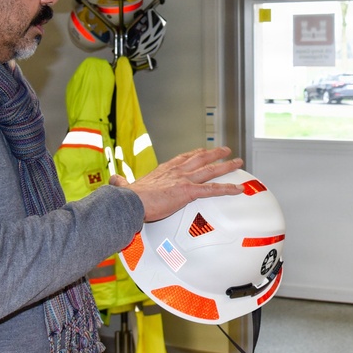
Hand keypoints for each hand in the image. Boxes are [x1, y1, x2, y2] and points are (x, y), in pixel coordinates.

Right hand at [110, 147, 243, 221]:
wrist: (129, 202)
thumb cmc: (128, 198)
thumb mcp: (125, 186)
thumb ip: (122, 182)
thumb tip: (114, 180)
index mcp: (164, 170)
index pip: (183, 158)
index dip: (195, 154)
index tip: (202, 150)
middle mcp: (176, 171)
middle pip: (201, 159)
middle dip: (215, 154)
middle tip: (226, 150)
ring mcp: (184, 180)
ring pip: (210, 170)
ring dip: (226, 166)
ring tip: (238, 162)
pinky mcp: (188, 192)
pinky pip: (213, 190)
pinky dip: (227, 188)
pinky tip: (238, 189)